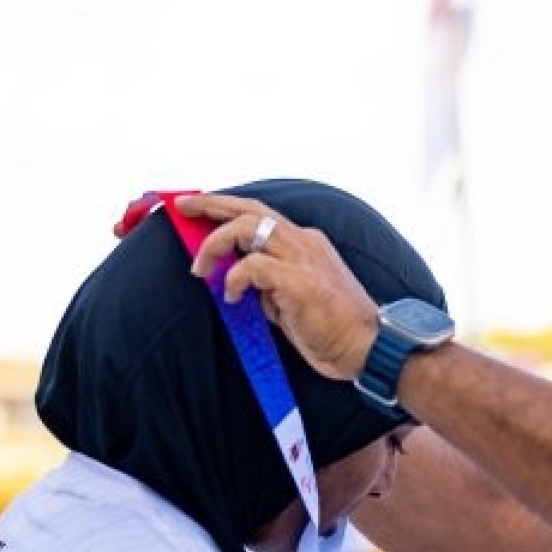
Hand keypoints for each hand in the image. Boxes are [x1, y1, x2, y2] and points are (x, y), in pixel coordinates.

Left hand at [174, 192, 379, 381]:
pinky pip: (252, 266)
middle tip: (184, 207)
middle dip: (212, 204)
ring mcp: (302, 258)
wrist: (368, 347)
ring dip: (215, 243)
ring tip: (200, 268)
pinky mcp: (298, 280)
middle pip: (250, 209)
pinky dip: (235, 279)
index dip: (228, 209)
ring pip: (247, 228)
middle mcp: (304, 242)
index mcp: (306, 244)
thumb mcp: (293, 301)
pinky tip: (234, 299)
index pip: (262, 216)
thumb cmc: (333, 331)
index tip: (201, 209)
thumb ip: (268, 287)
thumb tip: (239, 285)